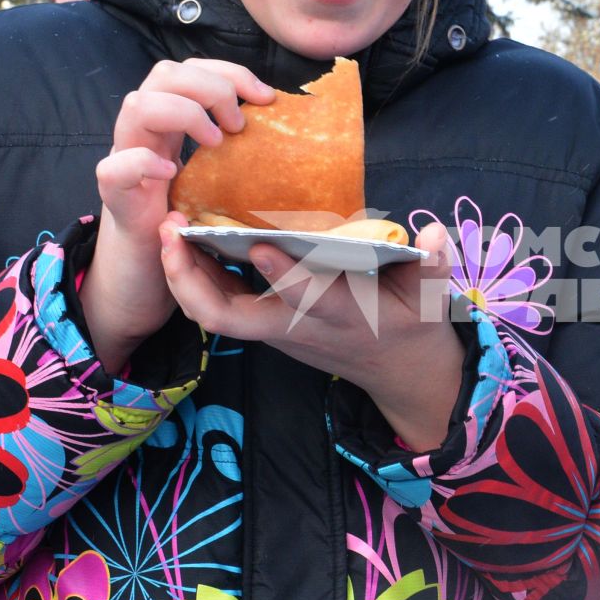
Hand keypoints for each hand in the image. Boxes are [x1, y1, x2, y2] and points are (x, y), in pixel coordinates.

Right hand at [83, 59, 274, 370]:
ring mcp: (125, 158)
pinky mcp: (114, 196)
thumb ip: (239, 149)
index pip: (191, 69)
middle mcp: (145, 132)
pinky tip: (171, 173)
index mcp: (170, 120)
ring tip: (215, 142)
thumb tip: (288, 128)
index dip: (228, 72)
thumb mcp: (220, 175)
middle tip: (239, 123)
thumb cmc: (190, 217)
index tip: (264, 96)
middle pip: (163, 74)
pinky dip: (142, 163)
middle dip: (208, 86)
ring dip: (183, 113)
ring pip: (136, 105)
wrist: (147, 265)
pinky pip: (112, 167)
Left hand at [159, 218, 466, 448]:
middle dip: (193, 281)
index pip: (309, 300)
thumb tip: (433, 235)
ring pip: (213, 315)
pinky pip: (217, 306)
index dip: (285, 276)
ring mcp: (275, 331)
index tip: (260, 244)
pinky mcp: (265, 325)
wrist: (399, 371)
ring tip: (166, 228)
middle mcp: (298, 327)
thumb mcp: (431, 298)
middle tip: (171, 232)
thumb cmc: (413, 325)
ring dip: (183, 277)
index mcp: (341, 316)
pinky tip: (182, 239)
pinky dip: (194, 277)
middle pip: (229, 318)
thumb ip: (433, 265)